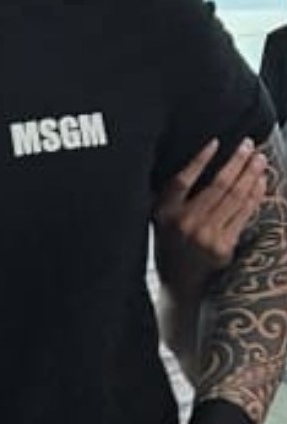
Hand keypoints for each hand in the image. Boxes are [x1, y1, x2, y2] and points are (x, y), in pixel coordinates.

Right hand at [154, 136, 266, 286]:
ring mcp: (206, 237)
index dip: (200, 160)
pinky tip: (261, 182)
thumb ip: (174, 192)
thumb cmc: (172, 241)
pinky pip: (243, 214)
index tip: (216, 142)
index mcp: (166, 213)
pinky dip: (254, 195)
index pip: (183, 180)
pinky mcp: (223, 247)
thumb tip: (205, 154)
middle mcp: (186, 224)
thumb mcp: (161, 216)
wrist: (178, 282)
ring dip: (250, 175)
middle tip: (249, 145)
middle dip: (236, 162)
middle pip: (218, 186)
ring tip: (260, 160)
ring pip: (235, 197)